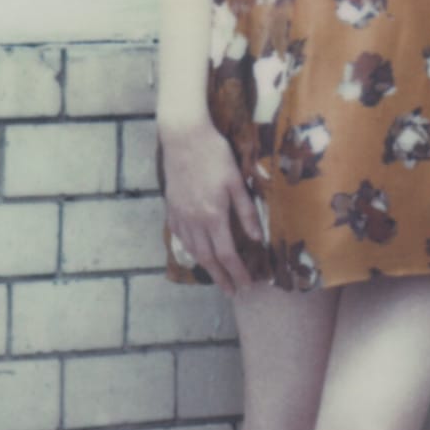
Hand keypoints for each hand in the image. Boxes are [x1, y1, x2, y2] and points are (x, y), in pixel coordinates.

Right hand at [160, 117, 262, 295]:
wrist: (184, 138)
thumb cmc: (215, 155)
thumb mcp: (237, 181)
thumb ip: (246, 211)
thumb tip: (256, 238)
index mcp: (213, 215)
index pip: (227, 254)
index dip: (237, 272)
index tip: (246, 286)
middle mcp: (194, 221)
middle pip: (208, 258)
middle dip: (221, 277)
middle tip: (232, 291)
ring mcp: (180, 215)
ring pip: (193, 250)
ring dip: (206, 266)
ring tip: (217, 276)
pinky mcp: (172, 208)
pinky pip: (180, 236)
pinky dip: (190, 249)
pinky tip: (196, 251)